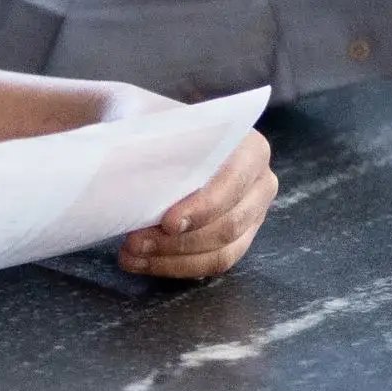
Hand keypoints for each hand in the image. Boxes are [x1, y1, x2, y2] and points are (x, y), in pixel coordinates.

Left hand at [118, 126, 277, 279]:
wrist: (145, 137)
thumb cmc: (151, 127)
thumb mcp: (152, 123)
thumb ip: (157, 145)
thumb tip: (145, 168)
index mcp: (250, 149)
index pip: (233, 183)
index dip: (203, 207)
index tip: (169, 223)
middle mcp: (260, 183)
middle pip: (229, 225)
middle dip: (180, 241)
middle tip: (135, 242)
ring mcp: (250, 215)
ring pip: (221, 252)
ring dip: (173, 260)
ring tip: (132, 254)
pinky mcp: (235, 239)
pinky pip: (212, 264)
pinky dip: (175, 267)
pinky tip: (142, 263)